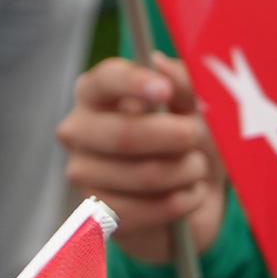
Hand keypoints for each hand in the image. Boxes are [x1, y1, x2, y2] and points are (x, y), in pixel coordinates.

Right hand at [59, 52, 223, 270]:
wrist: (192, 197)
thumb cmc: (187, 141)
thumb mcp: (194, 106)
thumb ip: (182, 82)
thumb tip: (159, 63)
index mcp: (97, 93)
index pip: (106, 80)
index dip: (134, 83)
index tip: (164, 91)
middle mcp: (79, 130)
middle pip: (125, 134)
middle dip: (174, 137)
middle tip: (197, 136)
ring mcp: (82, 173)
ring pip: (144, 175)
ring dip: (186, 172)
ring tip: (197, 169)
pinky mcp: (96, 214)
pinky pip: (145, 211)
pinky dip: (180, 204)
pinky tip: (187, 196)